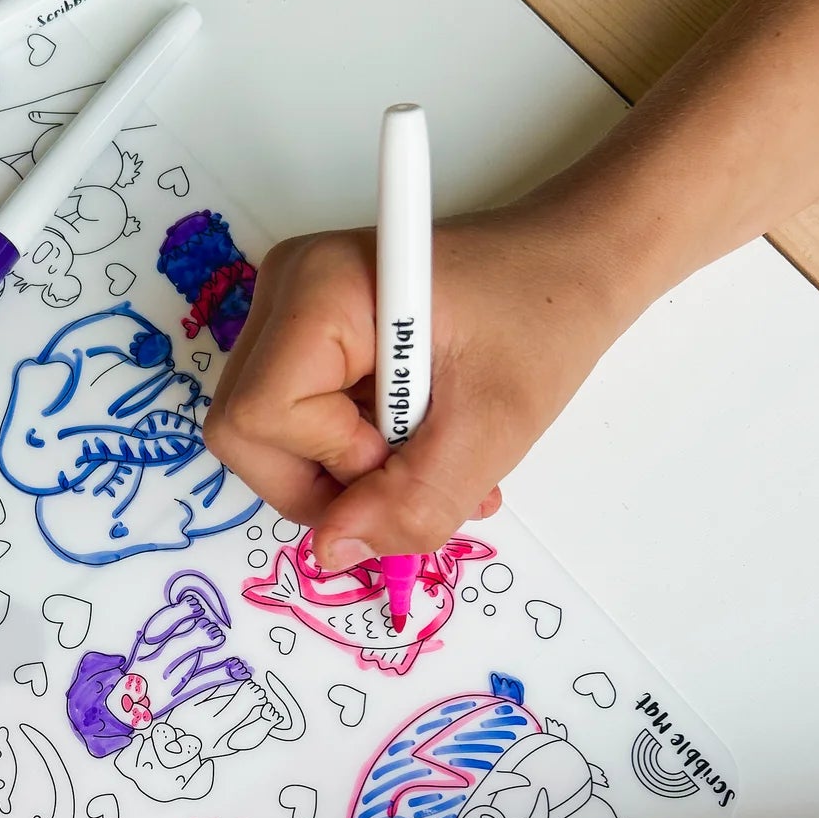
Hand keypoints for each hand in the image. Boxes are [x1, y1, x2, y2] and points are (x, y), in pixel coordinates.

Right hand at [205, 207, 637, 564]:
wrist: (572, 264)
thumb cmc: (544, 318)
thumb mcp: (492, 429)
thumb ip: (413, 502)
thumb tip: (333, 553)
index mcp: (320, 290)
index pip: (258, 420)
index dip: (326, 461)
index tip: (402, 445)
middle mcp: (285, 291)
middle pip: (245, 435)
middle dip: (325, 482)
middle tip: (411, 470)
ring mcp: (288, 312)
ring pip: (267, 440)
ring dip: (346, 476)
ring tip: (427, 461)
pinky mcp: (305, 335)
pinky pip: (294, 423)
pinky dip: (350, 455)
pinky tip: (413, 443)